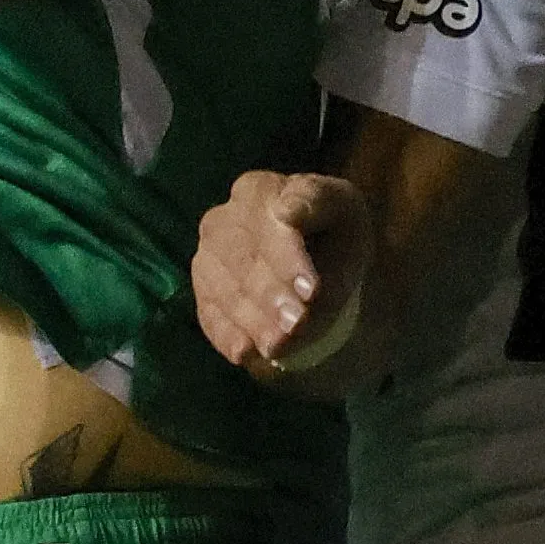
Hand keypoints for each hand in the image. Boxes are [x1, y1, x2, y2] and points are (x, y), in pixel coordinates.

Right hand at [192, 170, 371, 377]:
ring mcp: (206, 257)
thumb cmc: (331, 229)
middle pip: (240, 259)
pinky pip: (208, 314)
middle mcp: (222, 220)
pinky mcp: (203, 292)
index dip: (287, 258)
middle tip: (297, 325)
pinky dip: (226, 335)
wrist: (317, 260)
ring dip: (250, 320)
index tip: (312, 291)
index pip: (267, 222)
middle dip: (269, 295)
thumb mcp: (341, 208)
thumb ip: (318, 205)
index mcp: (257, 190)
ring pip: (222, 290)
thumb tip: (287, 211)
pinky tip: (245, 352)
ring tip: (278, 346)